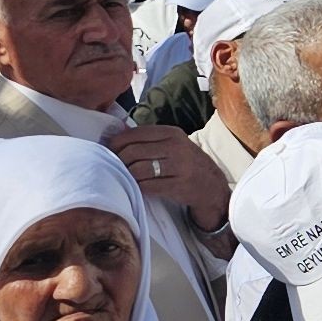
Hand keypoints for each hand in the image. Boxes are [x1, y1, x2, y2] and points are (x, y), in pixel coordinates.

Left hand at [108, 124, 231, 232]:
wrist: (212, 187)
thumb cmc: (186, 164)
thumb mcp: (173, 144)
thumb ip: (149, 138)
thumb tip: (116, 133)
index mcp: (172, 133)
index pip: (134, 134)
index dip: (116, 143)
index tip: (109, 150)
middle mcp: (176, 147)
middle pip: (133, 152)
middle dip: (118, 160)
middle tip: (114, 167)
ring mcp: (179, 167)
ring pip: (138, 169)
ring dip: (126, 175)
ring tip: (124, 177)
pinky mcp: (179, 186)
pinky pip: (147, 186)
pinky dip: (138, 187)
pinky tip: (137, 187)